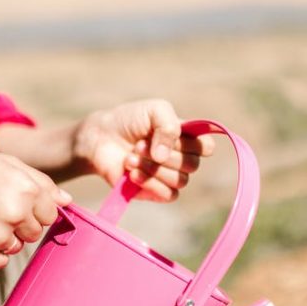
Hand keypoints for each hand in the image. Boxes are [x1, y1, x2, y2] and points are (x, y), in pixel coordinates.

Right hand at [0, 149, 71, 269]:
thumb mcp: (6, 164)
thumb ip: (41, 182)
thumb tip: (67, 202)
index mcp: (27, 190)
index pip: (49, 213)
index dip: (32, 207)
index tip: (11, 199)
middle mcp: (15, 215)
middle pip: (34, 233)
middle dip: (18, 224)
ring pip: (15, 247)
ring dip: (2, 238)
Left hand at [73, 99, 214, 201]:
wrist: (100, 138)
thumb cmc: (128, 121)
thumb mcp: (153, 110)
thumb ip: (169, 125)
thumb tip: (164, 156)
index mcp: (185, 138)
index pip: (206, 148)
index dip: (195, 144)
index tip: (175, 134)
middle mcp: (180, 159)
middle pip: (192, 165)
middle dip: (166, 154)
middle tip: (139, 144)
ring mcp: (167, 176)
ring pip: (180, 181)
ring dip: (153, 168)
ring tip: (130, 157)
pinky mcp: (154, 192)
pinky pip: (168, 195)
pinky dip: (149, 183)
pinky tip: (131, 174)